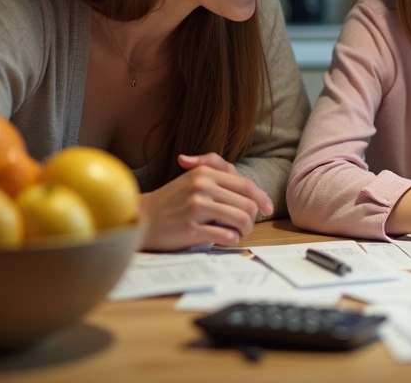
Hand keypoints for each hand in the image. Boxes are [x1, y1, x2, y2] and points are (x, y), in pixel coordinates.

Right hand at [137, 153, 274, 250]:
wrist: (142, 217)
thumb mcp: (193, 177)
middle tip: (245, 224)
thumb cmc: (172, 199)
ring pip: (241, 220)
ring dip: (244, 230)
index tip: (268, 208)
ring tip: (236, 232)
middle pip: (248, 204)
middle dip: (252, 217)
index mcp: (205, 174)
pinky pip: (226, 236)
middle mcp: (202, 188)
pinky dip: (231, 239)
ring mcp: (196, 208)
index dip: (262, 198)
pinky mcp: (191, 229)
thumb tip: (249, 185)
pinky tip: (224, 238)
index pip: (246, 185)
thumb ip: (219, 172)